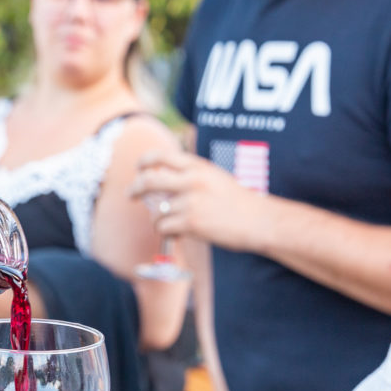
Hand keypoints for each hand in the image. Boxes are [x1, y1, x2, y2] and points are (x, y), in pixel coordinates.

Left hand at [131, 150, 267, 252]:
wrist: (259, 221)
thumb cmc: (240, 202)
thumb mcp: (216, 178)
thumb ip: (193, 176)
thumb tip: (164, 183)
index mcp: (199, 167)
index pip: (162, 156)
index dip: (145, 161)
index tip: (139, 167)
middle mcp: (192, 181)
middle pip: (149, 180)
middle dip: (135, 188)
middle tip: (130, 195)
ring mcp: (190, 202)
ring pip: (156, 211)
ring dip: (158, 219)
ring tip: (169, 224)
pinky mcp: (190, 223)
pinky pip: (164, 227)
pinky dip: (167, 232)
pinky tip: (176, 234)